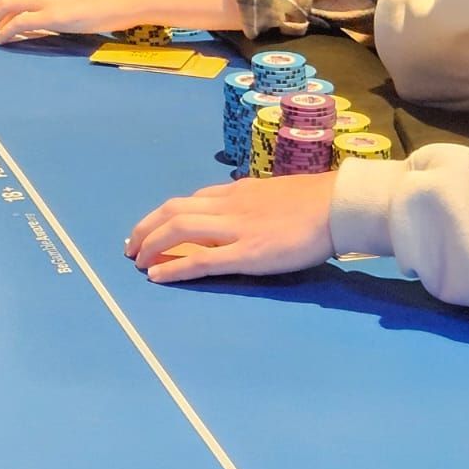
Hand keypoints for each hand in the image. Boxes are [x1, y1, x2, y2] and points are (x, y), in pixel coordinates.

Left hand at [125, 174, 336, 283]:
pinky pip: (201, 259)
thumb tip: (243, 212)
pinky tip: (158, 276)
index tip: (150, 228)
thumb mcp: (274, 193)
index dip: (164, 215)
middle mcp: (229, 206)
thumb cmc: (315, 202)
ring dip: (152, 245)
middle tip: (132, 247)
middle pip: (174, 210)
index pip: (190, 200)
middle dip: (147, 228)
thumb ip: (253, 202)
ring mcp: (236, 228)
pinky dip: (174, 266)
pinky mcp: (247, 253)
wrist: (336, 205)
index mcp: (237, 192)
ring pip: (179, 229)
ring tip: (138, 261)